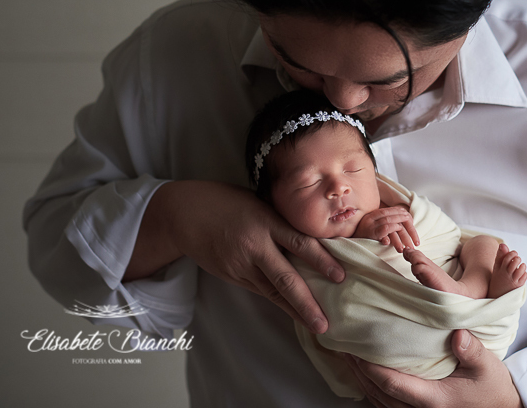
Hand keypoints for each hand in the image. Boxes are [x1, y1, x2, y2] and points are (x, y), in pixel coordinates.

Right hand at [138, 180, 344, 333]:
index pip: (300, 243)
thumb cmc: (227, 202)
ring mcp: (241, 265)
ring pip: (272, 292)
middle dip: (307, 303)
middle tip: (325, 323)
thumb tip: (311, 237)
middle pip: (285, 279)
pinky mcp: (231, 276)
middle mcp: (255, 246)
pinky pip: (259, 290)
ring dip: (294, 310)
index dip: (322, 260)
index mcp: (266, 222)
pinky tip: (292, 311)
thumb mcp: (259, 203)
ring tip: (314, 325)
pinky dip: (277, 301)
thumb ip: (281, 221)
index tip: (341, 276)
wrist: (185, 214)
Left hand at [344, 330, 522, 407]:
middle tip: (343, 348)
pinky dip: (373, 389)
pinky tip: (367, 374)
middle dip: (359, 372)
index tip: (355, 350)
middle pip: (378, 393)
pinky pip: (387, 404)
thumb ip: (472, 351)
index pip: (392, 384)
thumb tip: (457, 334)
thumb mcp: (488, 366)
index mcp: (432, 399)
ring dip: (362, 380)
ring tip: (349, 358)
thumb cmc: (492, 388)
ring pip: (379, 400)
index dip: (370, 368)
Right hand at [353, 206, 419, 251]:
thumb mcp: (373, 229)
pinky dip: (392, 234)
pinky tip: (396, 243)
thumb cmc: (359, 238)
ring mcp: (370, 223)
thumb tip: (402, 229)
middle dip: (409, 231)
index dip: (409, 223)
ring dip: (402, 236)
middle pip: (398, 216)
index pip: (398, 211)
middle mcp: (374, 216)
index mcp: (377, 213)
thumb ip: (385, 226)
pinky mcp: (368, 231)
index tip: (415, 235)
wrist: (343, 242)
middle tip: (415, 244)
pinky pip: (384, 229)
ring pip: (392, 223)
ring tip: (407, 247)